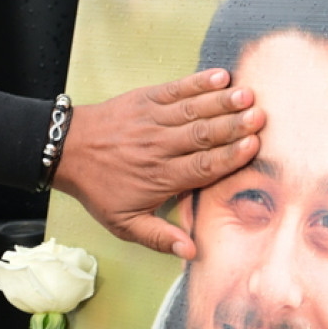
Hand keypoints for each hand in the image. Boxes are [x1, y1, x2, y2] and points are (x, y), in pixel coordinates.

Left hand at [51, 68, 263, 258]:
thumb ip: (158, 236)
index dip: (229, 156)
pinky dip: (197, 82)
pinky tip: (221, 76)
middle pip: (202, 135)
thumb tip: (191, 252)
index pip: (201, 166)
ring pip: (192, 110)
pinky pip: (175, 89)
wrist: (66, 150)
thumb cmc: (99, 187)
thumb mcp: (123, 222)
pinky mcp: (144, 99)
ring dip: (222, 102)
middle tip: (261, 117)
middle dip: (233, 126)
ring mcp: (151, 120)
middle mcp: (158, 146)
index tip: (253, 146)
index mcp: (159, 177)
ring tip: (249, 95)